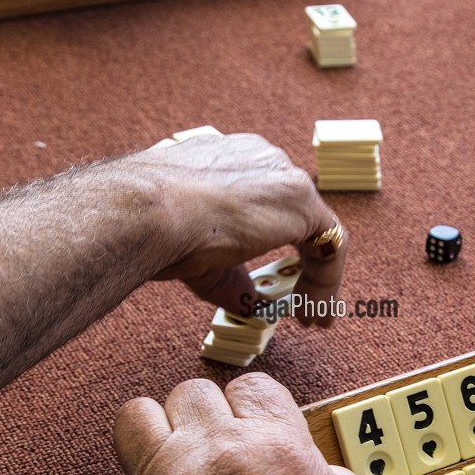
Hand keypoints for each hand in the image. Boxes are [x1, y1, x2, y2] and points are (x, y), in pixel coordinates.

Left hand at [80, 374, 403, 474]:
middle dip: (203, 420)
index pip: (252, 387)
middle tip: (212, 454)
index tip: (254, 433)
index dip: (254, 411)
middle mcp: (212, 455)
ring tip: (167, 470)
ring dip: (151, 439)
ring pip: (133, 418)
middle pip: (190, 394)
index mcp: (276, 444)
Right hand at [141, 132, 347, 326]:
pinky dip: (324, 280)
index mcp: (229, 161)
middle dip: (300, 259)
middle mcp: (260, 159)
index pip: (264, 199)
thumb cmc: (154, 228)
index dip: (271, 237)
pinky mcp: (300, 200)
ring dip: (315, 276)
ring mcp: (282, 175)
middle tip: (298, 303)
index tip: (269, 274)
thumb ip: (231, 275)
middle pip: (295, 214)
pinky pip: (329, 243)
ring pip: (315, 229)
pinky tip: (311, 310)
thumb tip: (251, 305)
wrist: (144, 211)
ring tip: (309, 314)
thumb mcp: (197, 254)